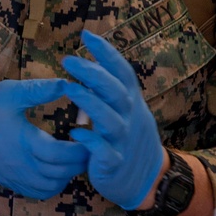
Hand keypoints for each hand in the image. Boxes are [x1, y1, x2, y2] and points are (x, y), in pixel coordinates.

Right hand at [0, 78, 87, 198]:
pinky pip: (41, 192)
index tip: (88, 133)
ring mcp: (18, 177)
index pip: (61, 154)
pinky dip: (55, 183)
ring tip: (76, 154)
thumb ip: (40, 89)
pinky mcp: (14, 182)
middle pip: (62, 172)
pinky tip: (59, 167)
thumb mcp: (10, 92)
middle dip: (80, 160)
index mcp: (24, 142)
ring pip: (54, 185)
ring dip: (69, 173)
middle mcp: (23, 164)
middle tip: (90, 142)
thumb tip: (68, 84)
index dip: (80, 147)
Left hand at [61, 30, 164, 209]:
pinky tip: (75, 132)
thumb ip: (113, 89)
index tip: (86, 36)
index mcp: (131, 101)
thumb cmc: (130, 139)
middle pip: (114, 91)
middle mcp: (129, 117)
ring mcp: (123, 140)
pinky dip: (91, 141)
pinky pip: (104, 150)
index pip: (122, 72)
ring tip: (67, 88)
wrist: (148, 179)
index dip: (106, 53)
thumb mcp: (129, 110)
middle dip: (92, 73)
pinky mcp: (114, 162)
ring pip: (109, 119)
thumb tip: (94, 63)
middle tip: (68, 60)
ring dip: (89, 102)